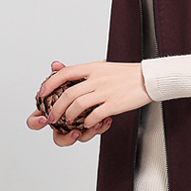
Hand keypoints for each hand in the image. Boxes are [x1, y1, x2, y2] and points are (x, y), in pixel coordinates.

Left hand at [27, 60, 152, 146]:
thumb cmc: (125, 74)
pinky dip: (87, 122)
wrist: (148, 78)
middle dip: (56, 107)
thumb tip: (57, 67)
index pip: (65, 73)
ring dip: (69, 115)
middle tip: (52, 116)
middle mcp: (97, 78)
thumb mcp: (101, 66)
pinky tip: (87, 124)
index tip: (41, 93)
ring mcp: (106, 91)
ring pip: (78, 105)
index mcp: (93, 67)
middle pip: (68, 93)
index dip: (50, 83)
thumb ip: (81, 70)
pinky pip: (95, 115)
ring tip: (68, 121)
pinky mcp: (115, 104)